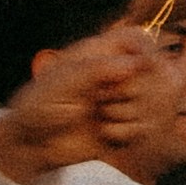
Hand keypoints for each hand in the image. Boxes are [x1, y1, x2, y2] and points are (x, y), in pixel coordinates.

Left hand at [0, 23, 160, 184]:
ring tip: (100, 115)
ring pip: (153, 102)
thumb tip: (137, 63)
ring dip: (126, 112)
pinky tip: (103, 132)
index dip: (146, 49)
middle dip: (133, 88)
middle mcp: (116, 75)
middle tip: (102, 95)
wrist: (31, 145)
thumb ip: (97, 69)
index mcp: (99, 54)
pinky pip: (144, 128)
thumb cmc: (38, 106)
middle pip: (154, 72)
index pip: (137, 38)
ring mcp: (123, 101)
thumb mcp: (61, 82)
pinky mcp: (127, 127)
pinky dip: (124, 133)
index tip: (144, 66)